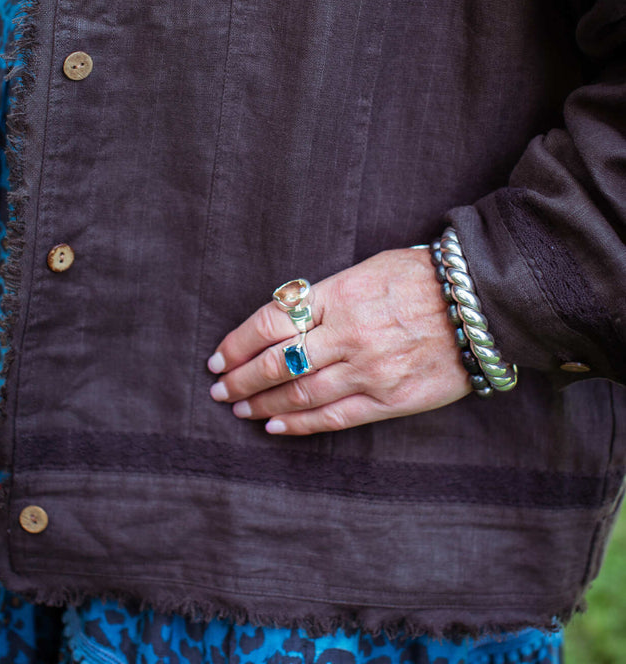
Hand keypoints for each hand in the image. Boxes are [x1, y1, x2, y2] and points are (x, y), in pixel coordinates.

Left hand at [207, 247, 470, 435]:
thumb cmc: (420, 279)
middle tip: (219, 389)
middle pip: (276, 362)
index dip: (237, 343)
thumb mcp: (367, 270)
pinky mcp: (390, 399)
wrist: (479, 303)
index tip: (219, 356)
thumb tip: (287, 318)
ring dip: (263, 404)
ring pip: (300, 393)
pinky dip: (300, 424)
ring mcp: (368, 370)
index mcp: (338, 295)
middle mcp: (347, 334)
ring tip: (240, 409)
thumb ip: (327, 296)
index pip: (270, 322)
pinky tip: (276, 426)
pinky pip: (335, 418)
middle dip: (241, 379)